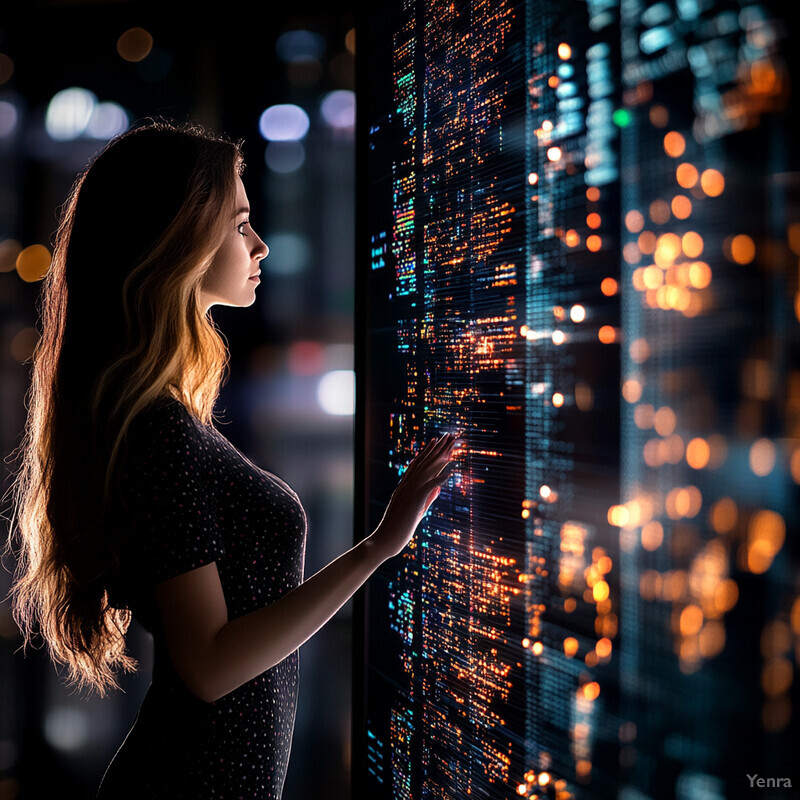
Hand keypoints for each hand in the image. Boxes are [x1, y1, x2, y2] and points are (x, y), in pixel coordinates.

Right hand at [370, 433, 459, 559]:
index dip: (427, 452)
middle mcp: (405, 486)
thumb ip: (427, 499)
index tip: (436, 440)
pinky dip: (440, 478)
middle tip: (448, 436)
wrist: (383, 542)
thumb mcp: (415, 512)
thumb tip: (439, 490)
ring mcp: (408, 493)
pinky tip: (452, 471)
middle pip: (423, 463)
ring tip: (452, 446)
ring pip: (426, 470)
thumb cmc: (396, 530)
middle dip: (437, 449)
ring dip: (440, 457)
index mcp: (403, 488)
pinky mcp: (413, 501)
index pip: (417, 465)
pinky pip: (429, 486)